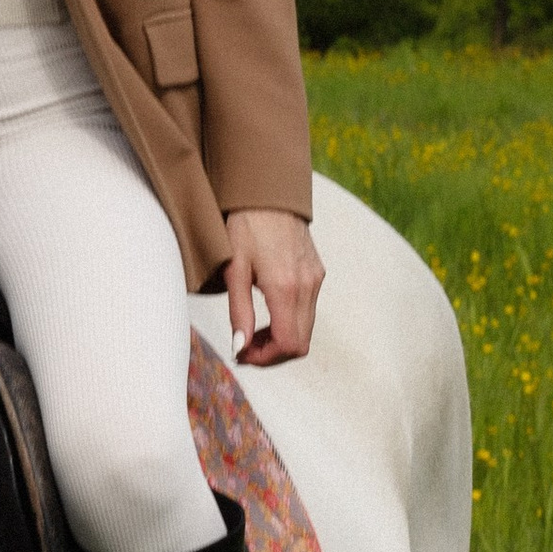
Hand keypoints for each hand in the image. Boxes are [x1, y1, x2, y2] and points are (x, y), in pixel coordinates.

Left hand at [223, 210, 321, 366]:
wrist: (269, 193)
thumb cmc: (245, 225)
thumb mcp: (234, 269)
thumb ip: (239, 312)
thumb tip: (240, 347)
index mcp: (286, 288)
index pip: (288, 344)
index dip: (264, 358)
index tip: (242, 354)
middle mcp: (308, 286)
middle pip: (301, 344)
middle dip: (272, 354)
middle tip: (245, 348)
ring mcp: (316, 279)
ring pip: (306, 330)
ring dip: (281, 339)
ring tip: (253, 332)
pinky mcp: (317, 273)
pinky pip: (309, 311)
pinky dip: (290, 322)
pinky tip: (268, 314)